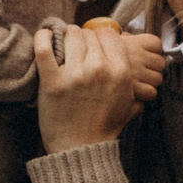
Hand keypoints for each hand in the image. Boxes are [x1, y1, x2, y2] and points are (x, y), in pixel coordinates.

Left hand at [34, 19, 163, 150]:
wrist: (81, 148)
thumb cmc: (104, 127)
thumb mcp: (129, 104)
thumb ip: (136, 85)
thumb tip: (140, 69)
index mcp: (121, 72)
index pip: (109, 35)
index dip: (101, 37)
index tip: (94, 45)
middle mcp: (100, 69)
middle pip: (88, 34)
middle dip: (83, 39)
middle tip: (77, 49)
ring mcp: (75, 75)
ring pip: (69, 36)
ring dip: (65, 38)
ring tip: (62, 46)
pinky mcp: (52, 82)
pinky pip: (43, 48)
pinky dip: (42, 38)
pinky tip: (45, 37)